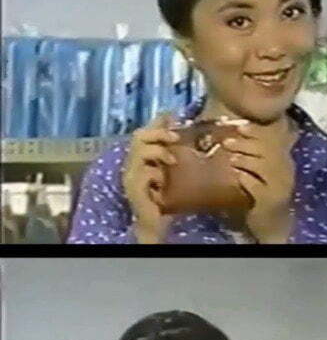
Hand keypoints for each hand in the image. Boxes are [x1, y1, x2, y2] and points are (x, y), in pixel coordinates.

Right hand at [122, 113, 261, 241]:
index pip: (143, 132)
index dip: (158, 123)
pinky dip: (155, 174)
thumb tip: (183, 134)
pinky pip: (144, 173)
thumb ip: (172, 152)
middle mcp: (130, 164)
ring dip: (159, 152)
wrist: (154, 223)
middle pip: (138, 137)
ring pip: (139, 152)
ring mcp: (130, 176)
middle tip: (175, 137)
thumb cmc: (163, 197)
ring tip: (172, 161)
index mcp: (138, 158)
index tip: (173, 116)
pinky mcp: (134, 189)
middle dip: (158, 133)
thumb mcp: (170, 171)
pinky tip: (162, 182)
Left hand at [196, 115, 294, 239]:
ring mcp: (281, 186)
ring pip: (265, 166)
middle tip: (227, 142)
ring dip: (246, 160)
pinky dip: (247, 179)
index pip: (274, 138)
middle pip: (269, 150)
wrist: (273, 222)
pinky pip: (258, 186)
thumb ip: (253, 154)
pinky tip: (238, 177)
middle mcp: (286, 170)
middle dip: (247, 143)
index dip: (257, 131)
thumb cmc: (263, 193)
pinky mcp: (272, 200)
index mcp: (284, 159)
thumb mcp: (261, 171)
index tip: (240, 127)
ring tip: (231, 160)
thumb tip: (232, 134)